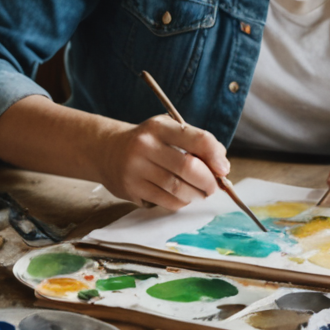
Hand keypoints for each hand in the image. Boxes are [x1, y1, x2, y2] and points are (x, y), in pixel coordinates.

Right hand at [96, 115, 229, 208]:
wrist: (106, 151)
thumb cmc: (147, 142)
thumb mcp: (167, 131)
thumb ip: (195, 143)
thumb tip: (222, 165)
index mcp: (159, 127)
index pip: (196, 138)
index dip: (215, 155)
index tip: (223, 168)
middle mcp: (145, 146)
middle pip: (188, 168)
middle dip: (208, 181)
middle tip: (214, 186)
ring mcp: (136, 169)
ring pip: (178, 188)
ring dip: (196, 194)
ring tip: (200, 192)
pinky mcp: (131, 189)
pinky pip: (166, 201)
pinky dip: (181, 202)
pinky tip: (183, 197)